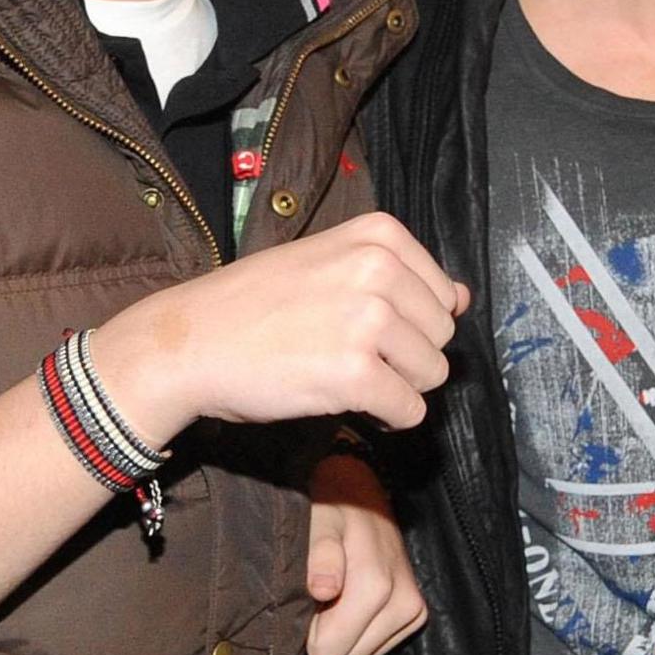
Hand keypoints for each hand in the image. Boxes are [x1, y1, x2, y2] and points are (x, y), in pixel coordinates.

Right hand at [88, 212, 467, 440]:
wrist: (191, 341)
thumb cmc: (255, 305)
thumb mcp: (329, 263)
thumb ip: (399, 276)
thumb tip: (463, 298)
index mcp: (378, 236)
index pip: (443, 294)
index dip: (412, 324)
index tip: (366, 328)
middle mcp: (379, 270)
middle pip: (441, 336)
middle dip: (407, 357)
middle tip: (351, 356)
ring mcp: (369, 321)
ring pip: (431, 375)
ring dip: (396, 387)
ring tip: (345, 377)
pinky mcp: (357, 373)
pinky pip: (409, 410)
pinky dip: (387, 418)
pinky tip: (347, 402)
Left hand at [304, 455, 425, 654]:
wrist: (361, 491)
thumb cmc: (332, 505)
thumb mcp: (318, 520)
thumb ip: (320, 554)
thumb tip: (324, 590)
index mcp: (376, 584)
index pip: (330, 650)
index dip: (305, 636)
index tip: (300, 607)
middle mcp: (403, 602)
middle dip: (323, 639)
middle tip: (314, 602)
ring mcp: (413, 609)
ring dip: (340, 640)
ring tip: (330, 602)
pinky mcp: (416, 614)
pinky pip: (378, 649)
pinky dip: (357, 639)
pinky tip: (346, 612)